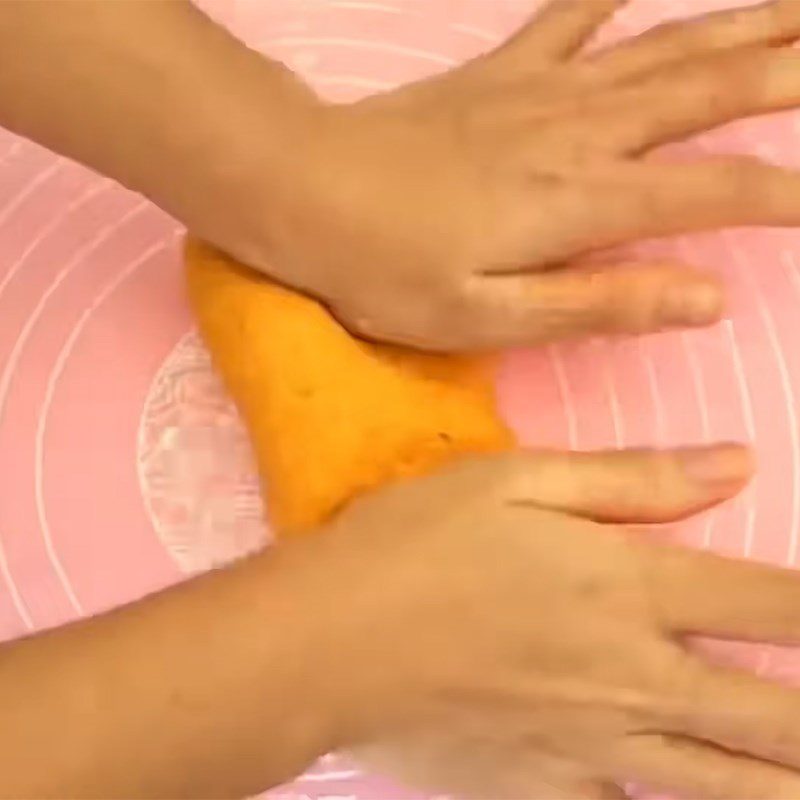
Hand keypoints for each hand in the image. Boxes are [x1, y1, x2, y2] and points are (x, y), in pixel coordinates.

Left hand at [229, 0, 799, 349]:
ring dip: (741, 23)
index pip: (712, 190)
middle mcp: (577, 132)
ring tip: (799, 12)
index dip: (783, 194)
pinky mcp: (501, 73)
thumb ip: (599, 303)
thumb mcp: (488, 316)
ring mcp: (540, 91)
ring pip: (663, 45)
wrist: (303, 189)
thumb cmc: (386, 269)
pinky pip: (573, 13)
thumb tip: (706, 299)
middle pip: (707, 91)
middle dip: (788, 75)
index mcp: (579, 202)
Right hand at [279, 445, 799, 798]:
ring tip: (795, 771)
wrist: (326, 641)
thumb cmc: (416, 541)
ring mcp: (594, 746)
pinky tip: (680, 789)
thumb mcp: (514, 479)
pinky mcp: (547, 789)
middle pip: (777, 717)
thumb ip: (630, 479)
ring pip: (728, 787)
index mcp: (627, 587)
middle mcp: (631, 675)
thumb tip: (736, 464)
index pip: (776, 605)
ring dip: (779, 780)